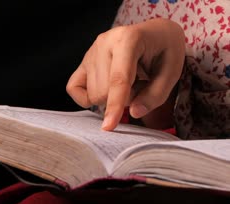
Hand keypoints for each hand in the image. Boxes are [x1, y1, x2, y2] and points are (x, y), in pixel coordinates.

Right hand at [66, 18, 185, 130]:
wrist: (155, 33)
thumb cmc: (165, 50)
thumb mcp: (173, 71)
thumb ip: (155, 95)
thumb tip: (133, 113)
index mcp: (128, 39)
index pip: (118, 80)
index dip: (114, 105)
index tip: (108, 127)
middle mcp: (104, 42)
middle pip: (102, 92)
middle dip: (123, 99)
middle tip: (140, 84)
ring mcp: (91, 51)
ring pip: (92, 94)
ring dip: (111, 96)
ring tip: (128, 80)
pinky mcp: (83, 60)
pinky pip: (74, 88)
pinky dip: (88, 97)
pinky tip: (105, 89)